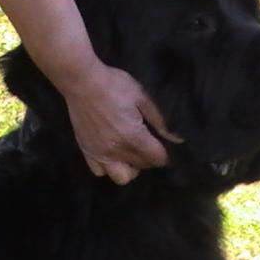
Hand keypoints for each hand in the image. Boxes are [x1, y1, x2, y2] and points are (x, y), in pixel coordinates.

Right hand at [63, 62, 182, 184]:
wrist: (82, 82)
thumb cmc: (115, 85)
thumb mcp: (142, 97)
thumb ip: (160, 121)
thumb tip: (177, 139)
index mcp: (133, 137)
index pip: (157, 158)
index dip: (165, 153)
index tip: (165, 144)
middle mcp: (116, 151)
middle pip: (142, 166)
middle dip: (150, 158)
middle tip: (150, 142)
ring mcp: (99, 153)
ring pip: (121, 177)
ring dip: (131, 167)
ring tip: (131, 151)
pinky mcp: (86, 151)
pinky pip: (100, 171)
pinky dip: (109, 167)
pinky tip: (113, 152)